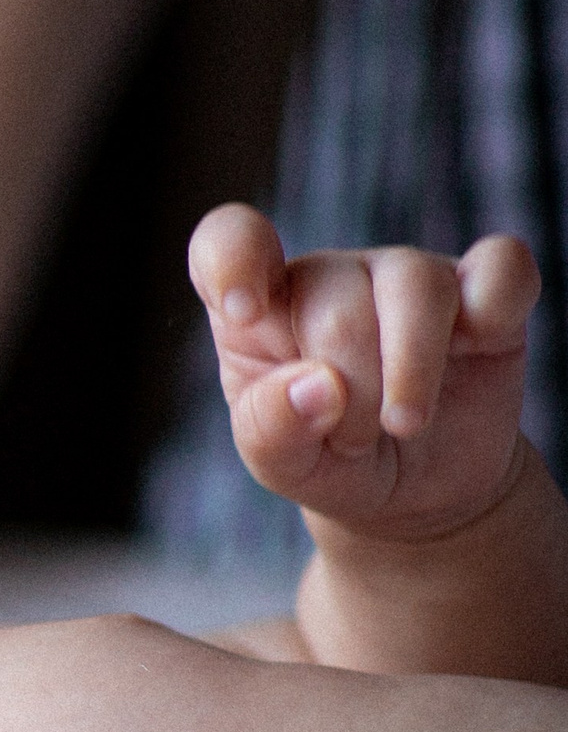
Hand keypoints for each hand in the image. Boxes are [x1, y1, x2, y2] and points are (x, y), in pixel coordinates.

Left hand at [191, 199, 539, 539]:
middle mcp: (331, 277)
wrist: (416, 492)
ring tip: (403, 425)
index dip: (233, 258)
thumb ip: (272, 430)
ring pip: (415, 286)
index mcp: (259, 307)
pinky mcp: (483, 289)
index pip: (230, 239)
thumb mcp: (283, 466)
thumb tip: (317, 387)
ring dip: (410, 371)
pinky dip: (493, 310)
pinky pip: (501, 267)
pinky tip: (476, 349)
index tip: (245, 312)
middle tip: (352, 442)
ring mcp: (407, 275)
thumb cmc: (331, 463)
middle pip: (337, 302)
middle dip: (348, 389)